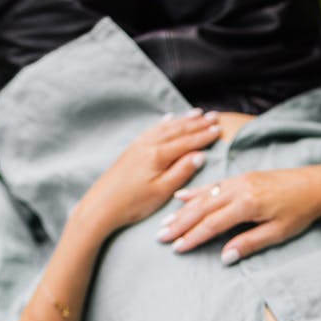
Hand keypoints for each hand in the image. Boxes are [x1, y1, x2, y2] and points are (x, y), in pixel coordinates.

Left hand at [80, 109, 221, 233]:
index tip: (219, 129)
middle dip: (197, 123)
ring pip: (165, 127)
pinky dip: (163, 123)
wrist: (101, 206)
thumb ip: (181, 172)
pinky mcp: (132, 150)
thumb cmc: (133, 204)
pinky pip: (152, 130)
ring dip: (183, 120)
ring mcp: (139, 145)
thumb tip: (199, 155)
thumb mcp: (162, 192)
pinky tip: (168, 119)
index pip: (187, 142)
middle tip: (214, 117)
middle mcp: (149, 145)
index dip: (204, 136)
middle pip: (178, 130)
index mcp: (158, 155)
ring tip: (197, 114)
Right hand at [155, 165, 320, 262]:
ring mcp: (239, 180)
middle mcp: (239, 189)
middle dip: (180, 224)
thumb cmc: (300, 212)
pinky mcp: (242, 177)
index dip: (193, 237)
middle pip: (202, 209)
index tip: (177, 248)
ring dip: (183, 210)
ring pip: (204, 196)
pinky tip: (181, 197)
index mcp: (248, 205)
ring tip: (165, 222)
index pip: (213, 224)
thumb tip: (225, 257)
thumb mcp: (278, 233)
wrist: (316, 184)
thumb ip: (250, 243)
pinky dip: (196, 192)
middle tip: (160, 236)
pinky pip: (213, 185)